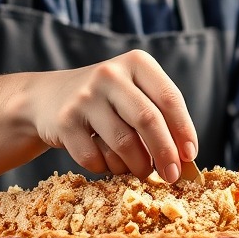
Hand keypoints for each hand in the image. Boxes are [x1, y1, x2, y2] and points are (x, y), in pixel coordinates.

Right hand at [24, 49, 197, 182]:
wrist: (48, 98)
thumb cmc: (106, 101)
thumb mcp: (134, 95)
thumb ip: (160, 118)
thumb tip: (185, 161)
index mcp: (136, 62)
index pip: (169, 97)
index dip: (183, 130)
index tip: (190, 156)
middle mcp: (109, 74)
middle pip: (148, 119)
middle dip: (165, 153)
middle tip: (172, 176)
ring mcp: (84, 96)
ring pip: (123, 143)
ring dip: (137, 165)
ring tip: (140, 170)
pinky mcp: (65, 121)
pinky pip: (95, 158)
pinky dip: (106, 167)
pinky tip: (106, 160)